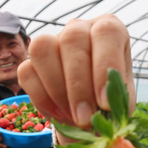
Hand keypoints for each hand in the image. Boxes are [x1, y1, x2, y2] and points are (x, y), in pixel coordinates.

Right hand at [19, 15, 135, 128]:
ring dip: (57, 89)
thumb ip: (116, 100)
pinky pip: (27, 72)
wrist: (88, 113)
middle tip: (85, 118)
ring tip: (72, 116)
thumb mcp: (120, 100)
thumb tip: (107, 110)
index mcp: (109, 30)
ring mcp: (52, 41)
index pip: (106, 32)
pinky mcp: (30, 61)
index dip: (105, 66)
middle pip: (72, 39)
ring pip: (43, 48)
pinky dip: (42, 98)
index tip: (105, 103)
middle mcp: (79, 29)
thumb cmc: (108, 100)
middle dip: (79, 86)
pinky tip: (58, 113)